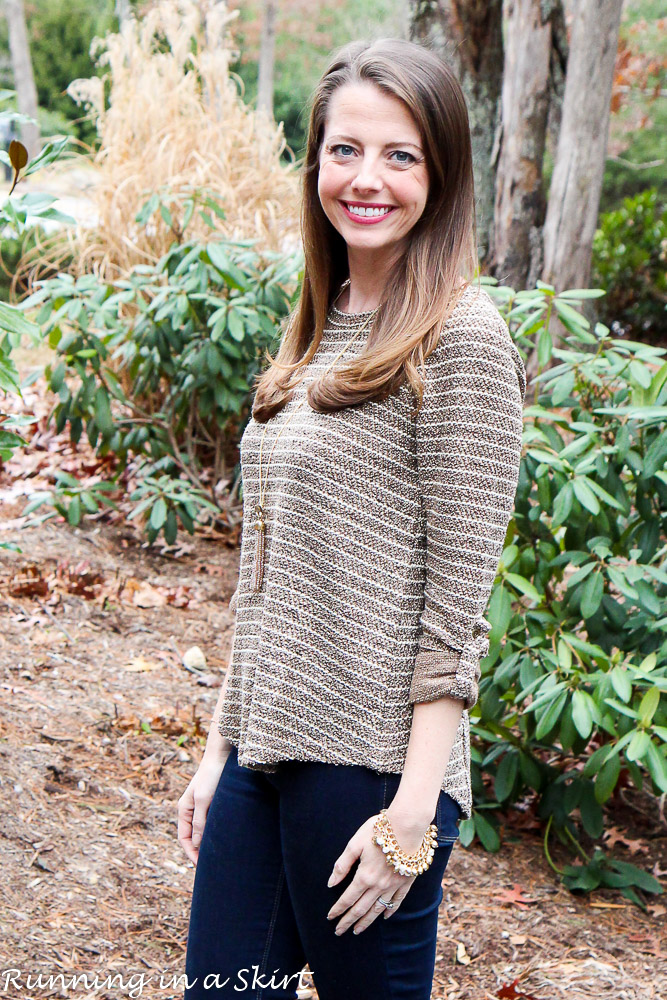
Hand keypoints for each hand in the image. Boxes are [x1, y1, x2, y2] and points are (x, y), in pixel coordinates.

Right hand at [178, 750, 230, 865]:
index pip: (184, 838)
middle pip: (192, 837)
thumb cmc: (211, 775)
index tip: (200, 866)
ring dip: (207, 843)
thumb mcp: (203, 799)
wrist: (222, 755)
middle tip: (210, 867)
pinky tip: (223, 838)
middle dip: (198, 851)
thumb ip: (200, 821)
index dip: (191, 853)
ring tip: (217, 856)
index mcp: (184, 810)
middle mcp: (191, 809)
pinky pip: (210, 823)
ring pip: (202, 831)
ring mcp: (202, 806)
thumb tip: (197, 844)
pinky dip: (214, 833)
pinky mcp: (213, 803)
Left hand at [326, 810, 428, 935]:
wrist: (407, 825)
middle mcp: (379, 885)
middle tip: (339, 931)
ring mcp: (394, 885)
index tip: (330, 917)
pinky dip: (390, 910)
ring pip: (377, 909)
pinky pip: (397, 901)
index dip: (338, 909)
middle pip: (361, 908)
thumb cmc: (378, 830)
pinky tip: (384, 917)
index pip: (347, 898)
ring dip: (366, 921)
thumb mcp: (354, 843)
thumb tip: (331, 883)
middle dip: (348, 920)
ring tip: (357, 930)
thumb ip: (342, 865)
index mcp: (364, 876)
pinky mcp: (406, 882)